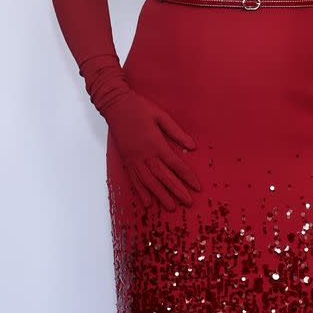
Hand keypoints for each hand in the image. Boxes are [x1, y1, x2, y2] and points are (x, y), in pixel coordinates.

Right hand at [106, 90, 200, 211]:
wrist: (116, 106)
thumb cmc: (139, 108)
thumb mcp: (161, 116)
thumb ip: (176, 132)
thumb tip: (192, 146)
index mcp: (156, 143)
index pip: (175, 165)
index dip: (187, 177)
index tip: (196, 187)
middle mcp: (145, 155)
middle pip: (164, 177)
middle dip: (177, 191)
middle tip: (188, 203)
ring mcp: (134, 159)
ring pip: (149, 182)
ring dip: (161, 195)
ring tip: (170, 207)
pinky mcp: (126, 160)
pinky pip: (134, 179)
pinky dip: (141, 192)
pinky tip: (147, 202)